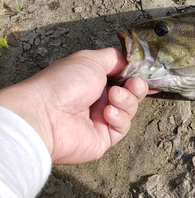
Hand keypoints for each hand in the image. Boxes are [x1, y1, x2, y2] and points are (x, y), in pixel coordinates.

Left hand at [0, 48, 148, 163]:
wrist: (45, 115)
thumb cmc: (64, 83)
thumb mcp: (91, 59)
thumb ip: (114, 58)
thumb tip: (129, 62)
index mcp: (95, 80)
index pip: (124, 78)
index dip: (136, 76)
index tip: (147, 73)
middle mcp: (99, 100)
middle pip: (132, 94)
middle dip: (136, 88)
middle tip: (132, 84)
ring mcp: (102, 120)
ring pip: (130, 110)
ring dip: (126, 101)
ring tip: (112, 97)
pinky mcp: (104, 139)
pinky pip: (122, 127)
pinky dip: (118, 118)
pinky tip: (106, 113)